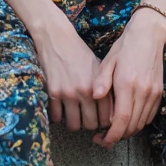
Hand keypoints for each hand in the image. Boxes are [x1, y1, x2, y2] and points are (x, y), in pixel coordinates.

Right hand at [34, 14, 113, 132]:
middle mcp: (85, 92)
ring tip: (75, 116)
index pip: (107, 117)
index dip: (105, 122)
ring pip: (74, 125)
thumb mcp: (99, 68)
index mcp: (99, 86)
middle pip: (91, 124)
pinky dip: (59, 117)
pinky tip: (61, 110)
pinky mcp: (52, 93)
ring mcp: (68, 93)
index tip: (101, 119)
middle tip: (88, 119)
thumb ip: (107, 89)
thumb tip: (113, 112)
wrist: (56, 39)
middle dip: (90, 124)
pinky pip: (56, 118)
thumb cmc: (80, 54)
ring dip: (75, 123)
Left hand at [91, 7, 165, 147]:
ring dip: (128, 131)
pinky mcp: (159, 93)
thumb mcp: (108, 61)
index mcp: (127, 84)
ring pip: (141, 123)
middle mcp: (143, 91)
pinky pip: (149, 116)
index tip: (102, 141)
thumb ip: (101, 80)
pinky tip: (127, 120)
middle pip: (132, 126)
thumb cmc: (125, 47)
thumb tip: (95, 97)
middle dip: (118, 137)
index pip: (121, 119)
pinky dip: (138, 123)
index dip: (112, 134)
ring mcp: (153, 93)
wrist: (149, 35)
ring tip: (114, 131)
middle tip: (103, 139)